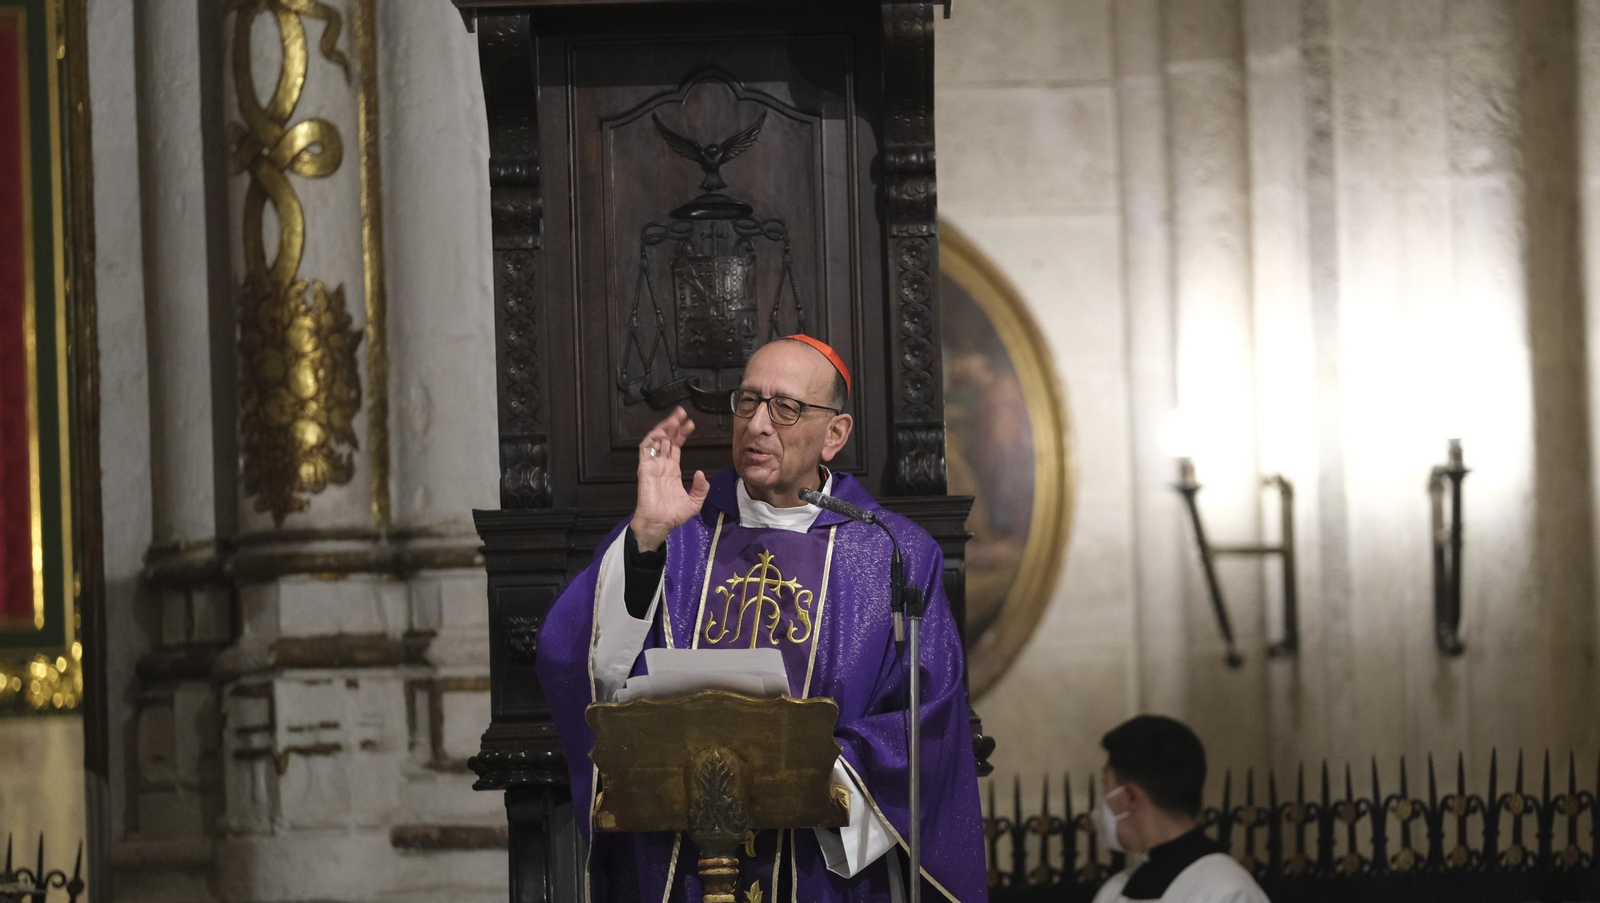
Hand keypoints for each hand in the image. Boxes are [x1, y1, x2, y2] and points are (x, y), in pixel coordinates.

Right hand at [631, 407, 709, 551]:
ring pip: (656, 440)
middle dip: (673, 426)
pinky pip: (645, 449)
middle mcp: (661, 464)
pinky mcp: (644, 468)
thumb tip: (700, 472)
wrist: (659, 523)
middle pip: (667, 439)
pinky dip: (652, 438)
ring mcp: (652, 465)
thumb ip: (700, 488)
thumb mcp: (694, 502)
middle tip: (682, 413)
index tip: (690, 423)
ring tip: (674, 418)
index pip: (676, 446)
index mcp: (672, 470)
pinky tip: (662, 431)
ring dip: (664, 428)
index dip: (682, 434)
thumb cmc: (673, 515)